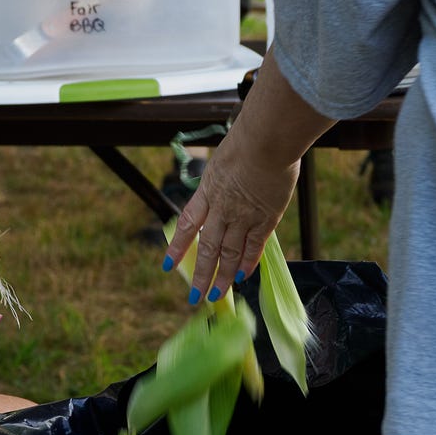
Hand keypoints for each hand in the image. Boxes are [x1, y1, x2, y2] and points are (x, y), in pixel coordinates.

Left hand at [161, 136, 299, 304]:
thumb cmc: (247, 140)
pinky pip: (255, 246)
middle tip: (196, 296)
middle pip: (208, 248)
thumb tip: (219, 190)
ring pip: (229, 253)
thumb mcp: (222, 161)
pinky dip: (247, 262)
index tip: (167, 266)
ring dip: (223, 277)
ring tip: (218, 295)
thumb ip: (219, 181)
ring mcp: (243, 215)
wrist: (268, 138)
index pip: (186, 225)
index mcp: (206, 192)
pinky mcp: (266, 217)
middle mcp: (221, 208)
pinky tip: (242, 276)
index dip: (177, 247)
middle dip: (201, 274)